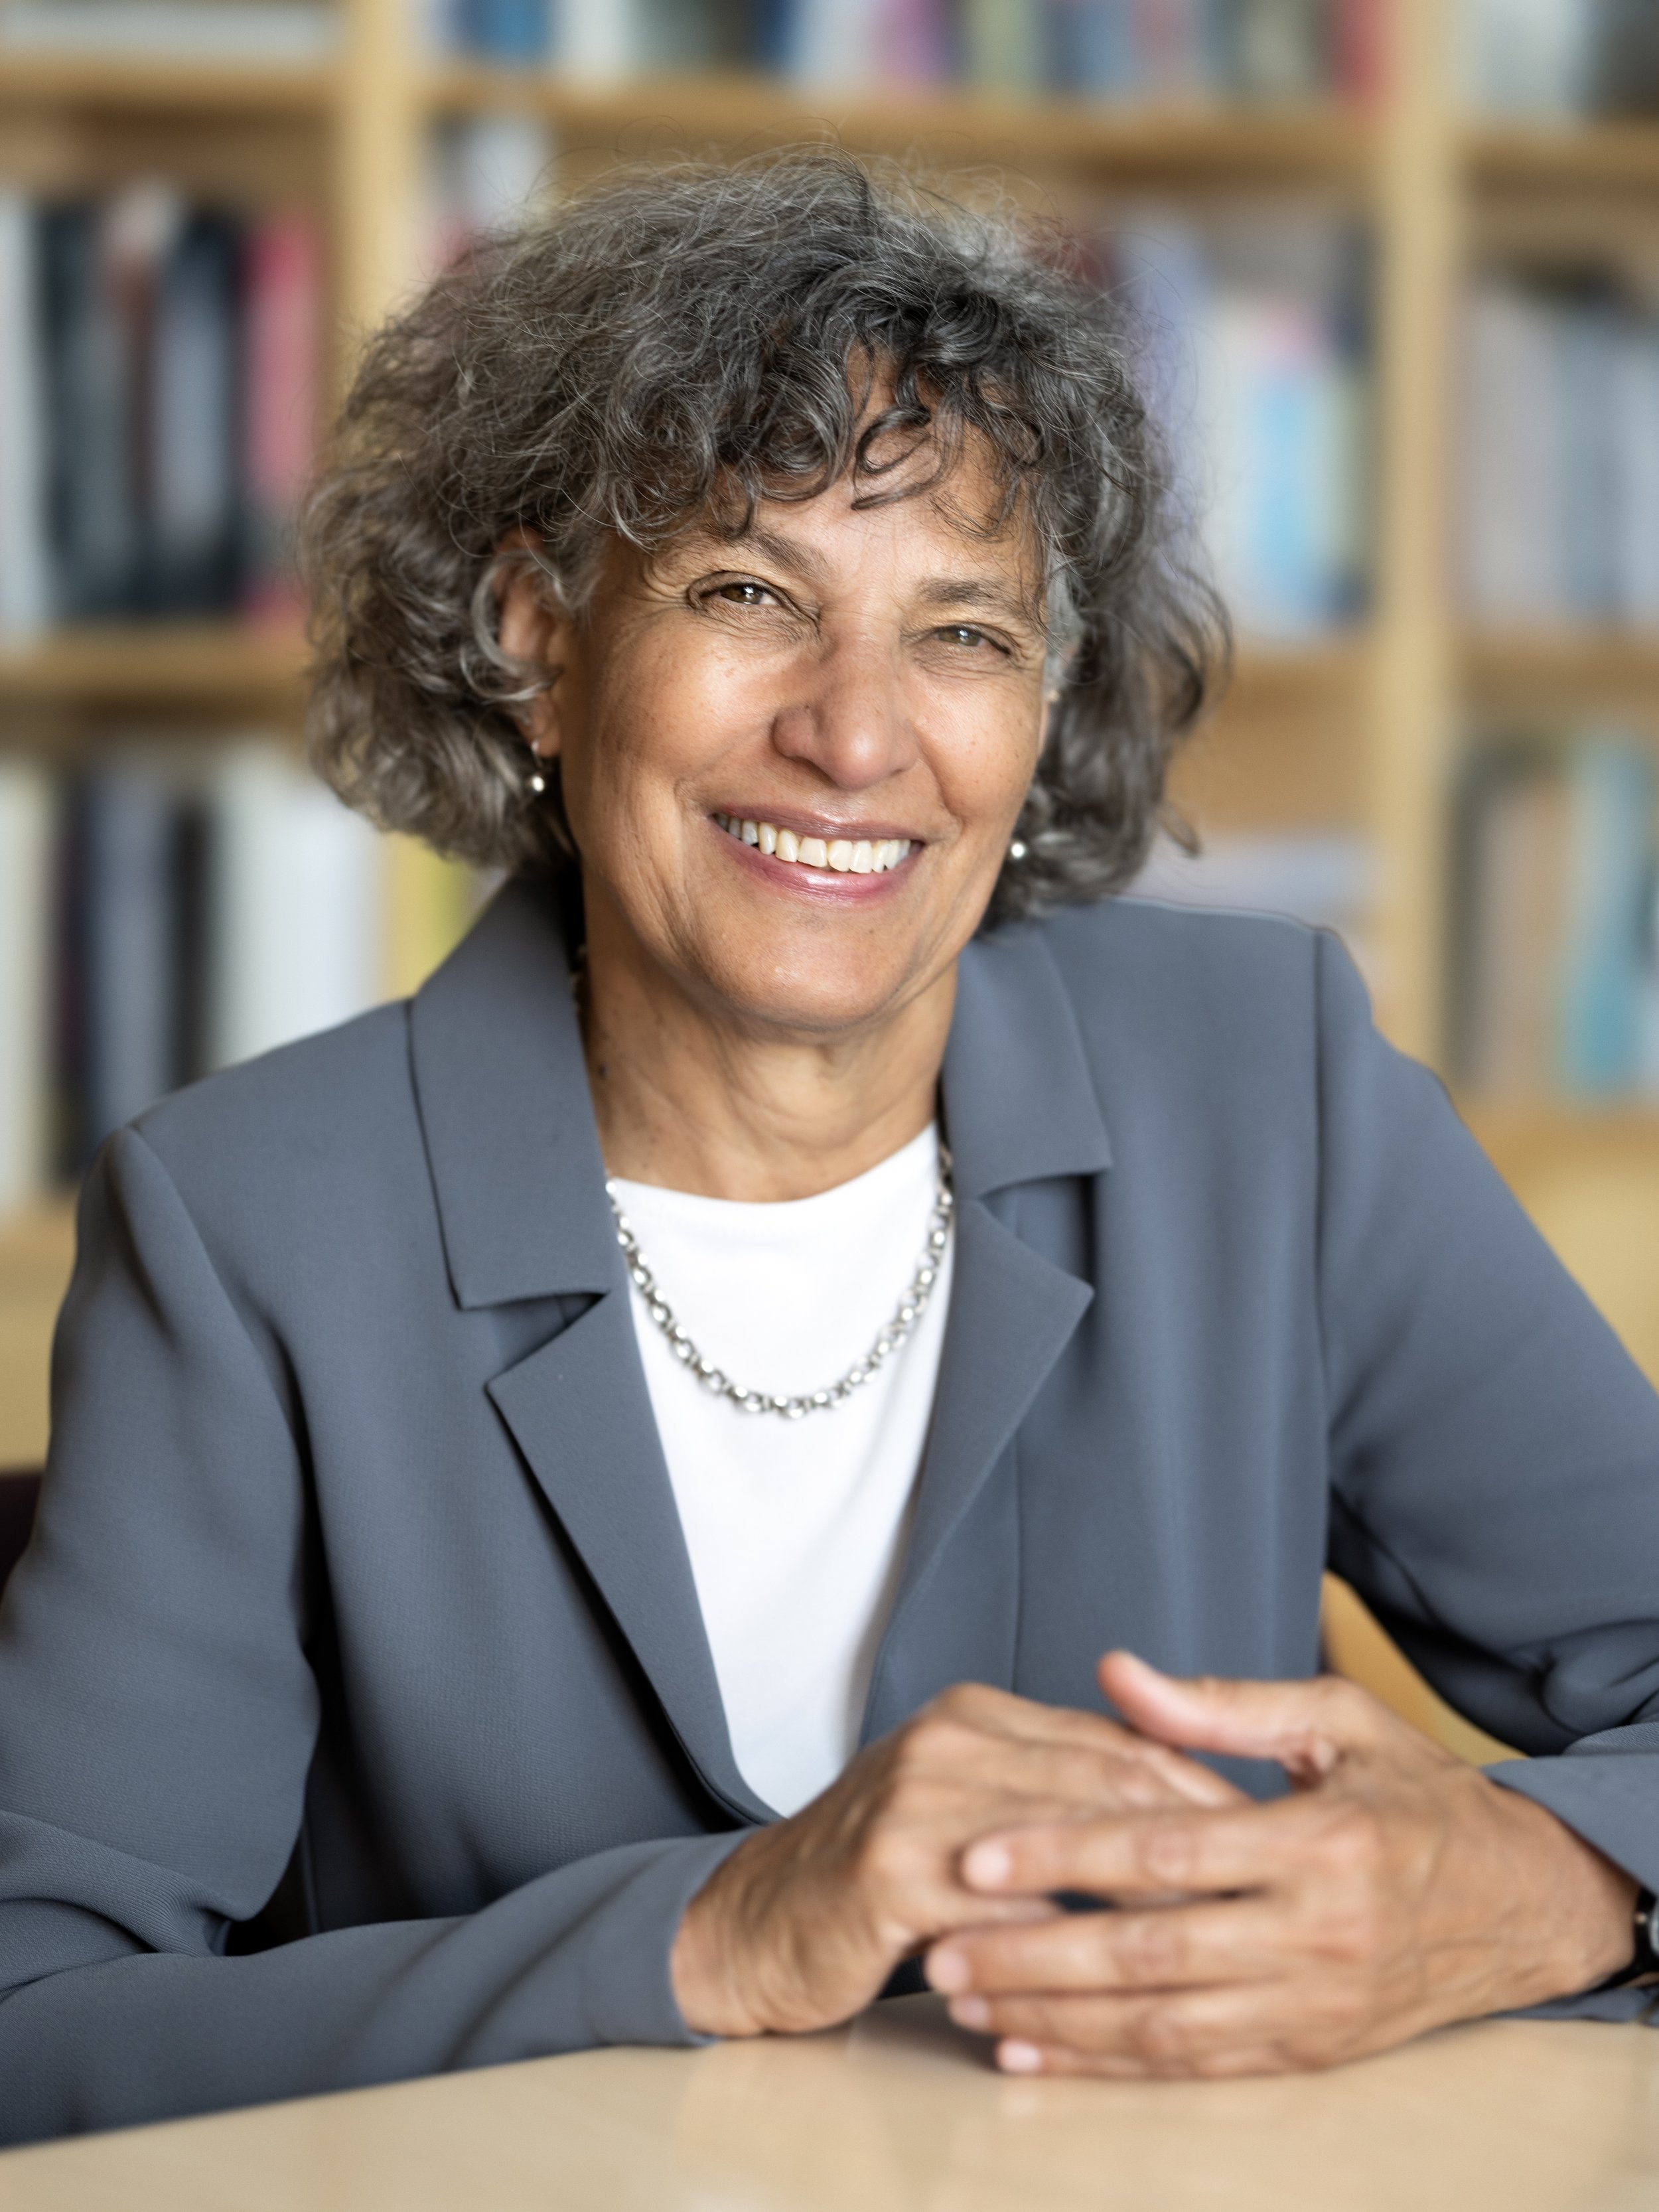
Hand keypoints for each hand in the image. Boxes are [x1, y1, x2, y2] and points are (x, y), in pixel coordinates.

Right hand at [671, 1679, 1241, 2037]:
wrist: (760, 1923)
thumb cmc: (882, 1874)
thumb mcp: (968, 1804)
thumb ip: (1051, 1786)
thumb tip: (1173, 1796)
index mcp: (977, 1713)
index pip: (1113, 1741)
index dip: (1196, 1785)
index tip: (1266, 1830)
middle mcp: (949, 1738)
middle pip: (1100, 1783)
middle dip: (1189, 1838)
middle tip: (1264, 1885)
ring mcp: (917, 1799)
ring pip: (1063, 1844)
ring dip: (1144, 1894)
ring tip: (1217, 1934)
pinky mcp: (891, 1869)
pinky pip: (1005, 1911)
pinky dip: (1064, 1947)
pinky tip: (1116, 1983)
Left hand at [922, 1652, 1638, 2078]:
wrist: (1523, 1901)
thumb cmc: (1418, 1798)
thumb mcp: (1338, 1724)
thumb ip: (1219, 1706)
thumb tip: (1114, 1671)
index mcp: (1317, 1843)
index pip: (1166, 1850)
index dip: (1065, 1853)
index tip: (976, 1854)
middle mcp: (1313, 1935)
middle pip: (1148, 1951)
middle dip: (1033, 1953)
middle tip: (937, 1946)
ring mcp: (1310, 2004)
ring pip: (1158, 2023)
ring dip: (1052, 2017)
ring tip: (962, 1999)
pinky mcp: (1307, 2051)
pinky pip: (1190, 2066)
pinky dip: (1104, 2064)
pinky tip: (1034, 2051)